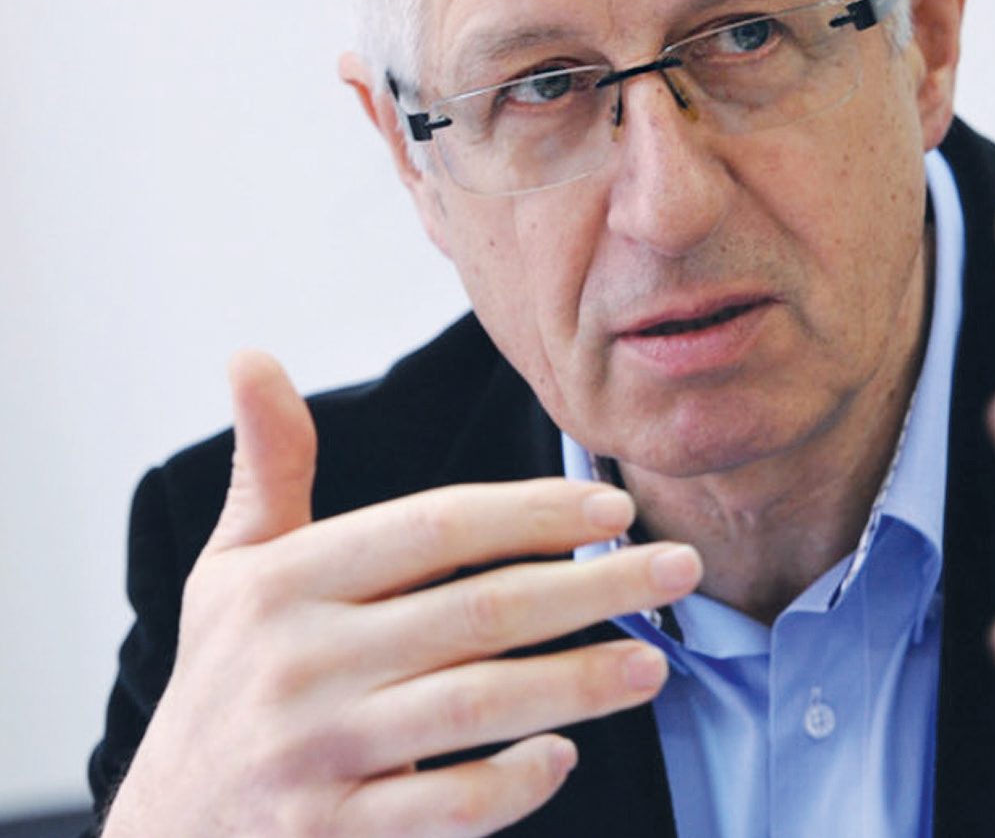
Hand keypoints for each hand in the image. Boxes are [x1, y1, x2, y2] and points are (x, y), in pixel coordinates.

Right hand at [105, 352, 701, 837]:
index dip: (534, 512)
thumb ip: (269, 469)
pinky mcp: (331, 835)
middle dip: (593, 587)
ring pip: (475, 707)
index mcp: (284, 582)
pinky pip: (443, 811)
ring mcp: (315, 756)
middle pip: (478, 611)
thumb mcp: (231, 570)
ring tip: (656, 663)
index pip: (434, 526)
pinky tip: (563, 756)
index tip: (617, 508)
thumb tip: (251, 355)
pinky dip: (512, 785)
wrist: (162, 832)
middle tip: (681, 570)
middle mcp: (298, 662)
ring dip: (579, 683)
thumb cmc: (223, 679)